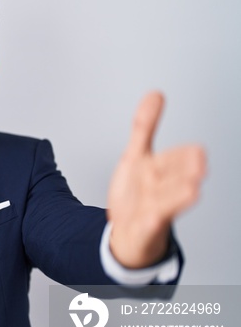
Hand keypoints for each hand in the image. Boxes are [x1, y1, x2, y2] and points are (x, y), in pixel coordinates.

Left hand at [107, 92, 205, 267]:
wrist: (126, 233)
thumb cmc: (136, 194)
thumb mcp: (134, 156)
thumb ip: (144, 127)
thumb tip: (156, 94)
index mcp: (158, 171)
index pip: (172, 160)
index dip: (183, 157)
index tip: (198, 152)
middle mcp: (159, 190)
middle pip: (173, 179)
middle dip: (186, 172)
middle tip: (200, 164)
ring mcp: (152, 210)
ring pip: (166, 202)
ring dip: (178, 196)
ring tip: (193, 189)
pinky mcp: (143, 229)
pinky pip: (149, 224)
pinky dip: (152, 220)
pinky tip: (154, 217)